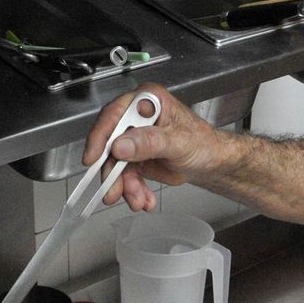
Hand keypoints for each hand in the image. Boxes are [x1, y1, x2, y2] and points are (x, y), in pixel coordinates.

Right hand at [82, 84, 240, 210]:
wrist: (210, 162)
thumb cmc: (203, 143)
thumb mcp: (178, 141)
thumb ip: (149, 142)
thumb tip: (121, 145)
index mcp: (146, 102)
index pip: (114, 115)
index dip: (100, 137)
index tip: (93, 158)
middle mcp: (136, 118)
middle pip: (110, 144)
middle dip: (113, 172)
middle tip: (114, 192)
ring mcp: (133, 139)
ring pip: (115, 165)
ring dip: (125, 187)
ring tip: (138, 200)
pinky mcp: (134, 157)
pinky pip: (124, 176)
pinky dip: (132, 191)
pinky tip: (144, 199)